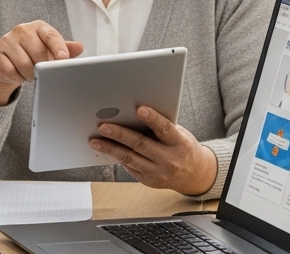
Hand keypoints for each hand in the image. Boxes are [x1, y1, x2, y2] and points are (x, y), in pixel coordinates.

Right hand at [0, 20, 84, 105]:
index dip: (58, 47)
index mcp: (38, 27)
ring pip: (24, 64)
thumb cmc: (32, 55)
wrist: (6, 62)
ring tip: (30, 74)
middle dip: (43, 68)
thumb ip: (64, 49)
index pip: (50, 35)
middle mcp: (21, 29)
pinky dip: (16, 77)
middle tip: (43, 73)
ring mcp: (6, 39)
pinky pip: (11, 71)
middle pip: (38, 53)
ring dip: (30, 75)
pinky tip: (16, 73)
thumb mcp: (49, 51)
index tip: (63, 58)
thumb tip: (80, 47)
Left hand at [88, 106, 216, 195]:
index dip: (153, 119)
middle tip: (103, 126)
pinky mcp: (149, 181)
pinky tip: (105, 148)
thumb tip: (131, 112)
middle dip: (120, 134)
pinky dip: (116, 156)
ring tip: (94, 140)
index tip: (139, 108)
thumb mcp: (179, 134)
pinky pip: (129, 167)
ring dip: (110, 148)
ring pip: (130, 159)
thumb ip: (161, 127)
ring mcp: (158, 173)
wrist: (195, 175)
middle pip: (141, 145)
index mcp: (180, 143)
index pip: (165, 129)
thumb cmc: (182, 146)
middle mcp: (169, 159)